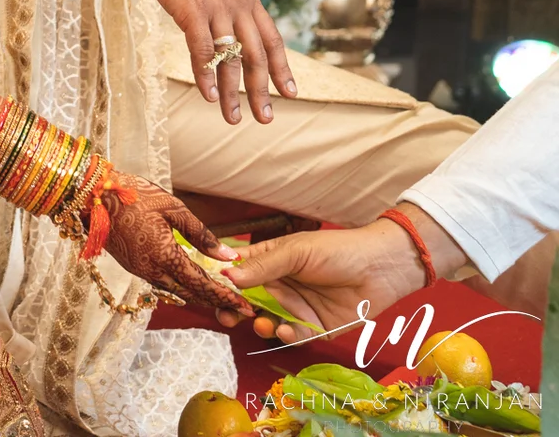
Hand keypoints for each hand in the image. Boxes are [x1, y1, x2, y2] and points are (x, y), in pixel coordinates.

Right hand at [102, 172, 252, 316]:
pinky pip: (163, 283)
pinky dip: (182, 286)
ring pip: (176, 291)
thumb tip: (228, 256)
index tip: (246, 305)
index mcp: (164, 256)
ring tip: (221, 295)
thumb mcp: (172, 208)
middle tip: (240, 306)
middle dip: (216, 301)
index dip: (226, 296)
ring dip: (199, 294)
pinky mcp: (133, 267)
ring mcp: (140, 271)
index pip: (202, 284)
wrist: (92, 195)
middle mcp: (152, 271)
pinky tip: (192, 280)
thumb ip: (201, 234)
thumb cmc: (133, 195)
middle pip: (191, 294)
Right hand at [131, 0, 296, 123]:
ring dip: (233, 92)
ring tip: (232, 117)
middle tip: (264, 118)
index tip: (289, 93)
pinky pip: (203, 51)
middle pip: (257, 55)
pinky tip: (209, 95)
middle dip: (261, 90)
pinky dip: (207, 75)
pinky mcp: (192, 11)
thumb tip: (228, 33)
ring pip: (231, 59)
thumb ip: (228, 6)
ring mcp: (217, 8)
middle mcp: (239, 4)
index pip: (273, 39)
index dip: (282, 68)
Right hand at [214, 212, 442, 342]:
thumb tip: (227, 276)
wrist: (382, 269)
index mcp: (268, 261)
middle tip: (225, 316)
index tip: (205, 288)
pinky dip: (286, 336)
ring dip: (258, 324)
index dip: (219, 280)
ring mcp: (293, 307)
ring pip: (264, 320)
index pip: (234, 270)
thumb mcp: (296, 252)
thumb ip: (263, 266)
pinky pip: (292, 336)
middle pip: (243, 300)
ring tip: (261, 323)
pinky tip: (287, 330)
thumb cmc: (337, 250)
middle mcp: (276, 285)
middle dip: (231, 309)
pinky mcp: (313, 328)